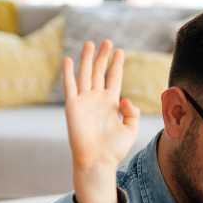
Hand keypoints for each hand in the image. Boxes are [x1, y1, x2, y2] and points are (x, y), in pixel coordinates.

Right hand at [64, 39, 140, 202]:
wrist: (98, 160)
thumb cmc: (114, 149)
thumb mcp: (131, 130)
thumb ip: (133, 113)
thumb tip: (126, 100)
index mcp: (111, 103)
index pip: (114, 78)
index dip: (117, 65)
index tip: (120, 51)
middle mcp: (97, 99)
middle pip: (99, 72)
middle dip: (102, 57)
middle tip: (106, 41)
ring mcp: (84, 101)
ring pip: (85, 74)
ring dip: (87, 59)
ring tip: (90, 44)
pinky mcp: (73, 106)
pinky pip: (70, 86)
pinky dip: (69, 73)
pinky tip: (69, 60)